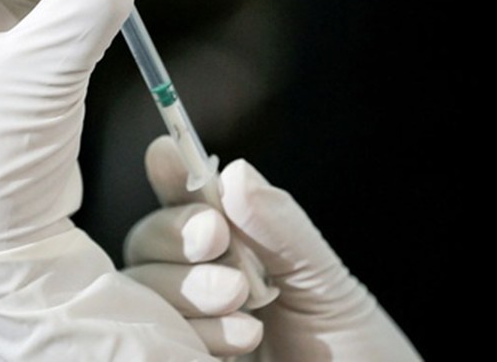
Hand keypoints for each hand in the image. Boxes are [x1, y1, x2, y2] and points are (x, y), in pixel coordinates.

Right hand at [124, 136, 421, 360]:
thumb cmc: (352, 347)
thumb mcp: (324, 281)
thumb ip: (280, 227)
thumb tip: (236, 171)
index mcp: (233, 248)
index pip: (186, 202)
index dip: (171, 176)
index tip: (166, 155)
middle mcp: (200, 282)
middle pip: (148, 243)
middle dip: (175, 234)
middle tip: (215, 239)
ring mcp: (185, 326)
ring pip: (144, 291)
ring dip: (188, 288)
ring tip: (244, 302)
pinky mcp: (178, 357)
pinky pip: (155, 340)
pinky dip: (194, 334)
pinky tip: (239, 341)